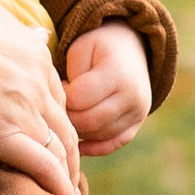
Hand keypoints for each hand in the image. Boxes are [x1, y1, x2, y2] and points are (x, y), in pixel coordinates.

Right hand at [0, 0, 83, 194]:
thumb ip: (10, 27)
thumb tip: (28, 30)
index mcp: (34, 55)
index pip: (54, 97)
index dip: (54, 121)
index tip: (52, 137)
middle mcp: (38, 83)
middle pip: (65, 126)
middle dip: (70, 154)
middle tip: (69, 176)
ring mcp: (26, 110)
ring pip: (61, 150)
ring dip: (69, 176)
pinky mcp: (5, 135)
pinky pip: (44, 167)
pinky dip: (59, 188)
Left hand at [64, 22, 151, 157]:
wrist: (132, 48)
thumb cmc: (99, 46)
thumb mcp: (81, 48)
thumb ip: (70, 76)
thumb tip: (63, 108)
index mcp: (118, 73)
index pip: (79, 99)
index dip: (61, 96)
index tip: (56, 87)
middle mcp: (133, 97)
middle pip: (90, 121)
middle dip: (68, 117)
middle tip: (58, 106)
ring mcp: (138, 114)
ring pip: (99, 135)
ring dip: (78, 129)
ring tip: (69, 113)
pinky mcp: (136, 125)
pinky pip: (112, 145)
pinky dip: (93, 147)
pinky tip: (77, 143)